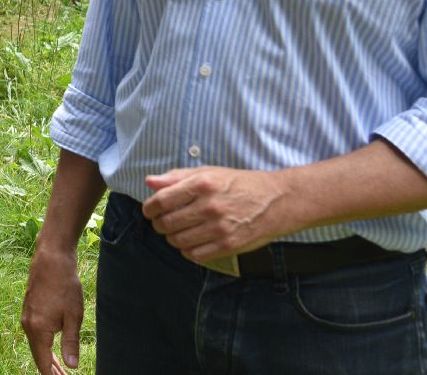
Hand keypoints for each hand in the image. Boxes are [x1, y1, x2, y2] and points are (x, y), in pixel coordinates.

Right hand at [20, 245, 83, 373]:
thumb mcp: (73, 316)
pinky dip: (43, 346)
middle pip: (37, 356)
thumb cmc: (65, 285)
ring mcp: (26, 317)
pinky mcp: (28, 310)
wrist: (51, 259)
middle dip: (50, 370)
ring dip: (47, 359)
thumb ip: (71, 342)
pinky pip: (34, 335)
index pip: (43, 362)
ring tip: (60, 371)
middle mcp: (28, 325)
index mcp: (38, 329)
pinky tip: (52, 349)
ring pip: (35, 345)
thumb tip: (72, 366)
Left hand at [143, 166, 285, 262]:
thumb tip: (149, 182)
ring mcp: (220, 227)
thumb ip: (176, 177)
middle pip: (167, 223)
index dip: (149, 208)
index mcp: (202, 184)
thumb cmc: (239, 184)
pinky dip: (188, 251)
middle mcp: (210, 206)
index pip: (161, 200)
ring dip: (172, 238)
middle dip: (159, 224)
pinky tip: (192, 243)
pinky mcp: (229, 245)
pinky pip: (195, 255)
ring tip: (177, 232)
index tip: (149, 211)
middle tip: (163, 222)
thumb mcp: (208, 172)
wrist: (277, 200)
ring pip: (178, 241)